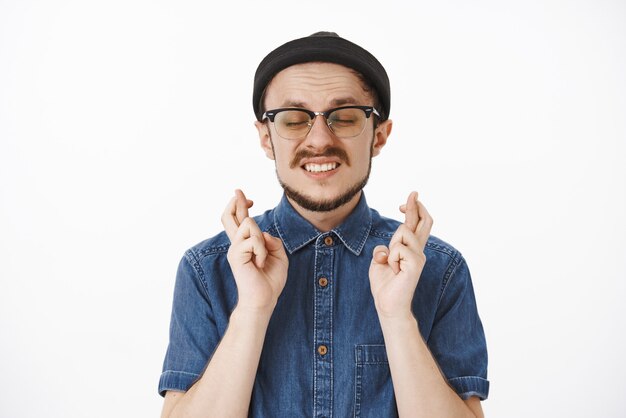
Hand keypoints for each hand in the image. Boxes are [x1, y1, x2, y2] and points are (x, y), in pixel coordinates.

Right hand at [222, 189, 288, 312]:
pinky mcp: (235, 255)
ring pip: (249, 224)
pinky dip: (262, 251)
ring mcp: (234, 249)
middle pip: (229, 217)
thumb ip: (272, 240)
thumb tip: (263, 232)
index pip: (240, 220)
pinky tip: (259, 264)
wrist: (264, 299)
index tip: (249, 199)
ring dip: (261, 239)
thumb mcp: (278, 255)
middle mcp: (237, 244)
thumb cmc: (270, 279)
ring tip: (262, 258)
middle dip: (236, 202)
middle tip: (238, 191)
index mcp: (246, 244)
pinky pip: (254, 240)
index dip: (242, 206)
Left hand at [369, 191, 432, 318]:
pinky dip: (391, 258)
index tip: (410, 199)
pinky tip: (395, 271)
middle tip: (413, 193)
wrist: (388, 305)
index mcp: (410, 249)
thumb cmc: (385, 284)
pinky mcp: (417, 264)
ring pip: (403, 232)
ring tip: (393, 265)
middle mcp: (418, 251)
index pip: (416, 225)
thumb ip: (384, 249)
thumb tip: (386, 247)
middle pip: (423, 221)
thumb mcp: (380, 260)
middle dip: (416, 205)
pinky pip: (398, 248)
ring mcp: (419, 256)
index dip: (414, 209)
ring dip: (391, 247)